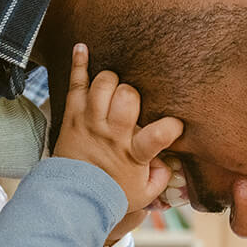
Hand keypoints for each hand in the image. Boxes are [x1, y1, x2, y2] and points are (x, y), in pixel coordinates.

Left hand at [52, 44, 183, 213]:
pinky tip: (83, 48)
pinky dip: (79, 64)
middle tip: (132, 103)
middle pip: (127, 97)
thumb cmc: (111, 194)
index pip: (160, 134)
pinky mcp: (73, 116)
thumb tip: (170, 160)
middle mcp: (113, 135)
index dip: (171, 127)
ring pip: (103, 85)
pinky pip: (76, 84)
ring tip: (113, 88)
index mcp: (135, 154)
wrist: (71, 199)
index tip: (174, 126)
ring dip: (112, 81)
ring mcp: (90, 123)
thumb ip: (162, 175)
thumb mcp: (144, 193)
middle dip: (134, 94)